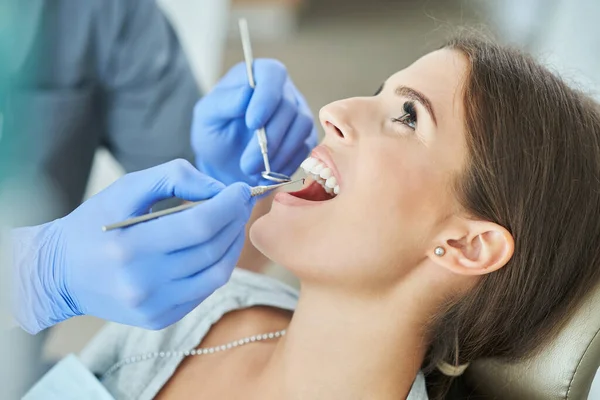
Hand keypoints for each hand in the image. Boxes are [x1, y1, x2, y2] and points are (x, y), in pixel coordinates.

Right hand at [11, 160, 254, 333]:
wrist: (61, 273)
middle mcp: (142, 283)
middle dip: (235, 221)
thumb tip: (218, 189)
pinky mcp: (160, 319)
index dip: (228, 205)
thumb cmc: (94, 224)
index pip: (198, 225)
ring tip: (233, 222)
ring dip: (234, 244)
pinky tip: (217, 247)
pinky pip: (205, 291)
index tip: (240, 190)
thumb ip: (174, 178)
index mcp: (129, 246)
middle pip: (212, 249)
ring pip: (217, 274)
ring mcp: (153, 307)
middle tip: (241, 203)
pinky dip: (219, 265)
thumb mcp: (125, 188)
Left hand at [192, 59, 317, 185]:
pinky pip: (306, 147)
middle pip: (288, 106)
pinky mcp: (305, 136)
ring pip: (302, 127)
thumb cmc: (215, 134)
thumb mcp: (208, 117)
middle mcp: (283, 90)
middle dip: (269, 138)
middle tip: (247, 164)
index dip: (267, 97)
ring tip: (255, 171)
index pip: (273, 74)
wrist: (226, 164)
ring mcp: (298, 113)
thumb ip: (224, 102)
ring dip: (280, 153)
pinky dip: (288, 163)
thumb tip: (247, 91)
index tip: (252, 123)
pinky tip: (269, 174)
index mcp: (257, 75)